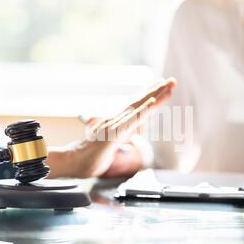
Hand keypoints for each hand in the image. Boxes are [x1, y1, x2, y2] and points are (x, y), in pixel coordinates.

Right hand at [47, 78, 176, 177]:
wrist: (71, 162)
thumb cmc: (89, 155)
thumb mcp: (108, 143)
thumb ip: (117, 136)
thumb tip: (125, 134)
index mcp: (117, 122)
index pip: (136, 106)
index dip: (150, 95)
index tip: (162, 84)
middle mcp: (116, 119)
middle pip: (140, 102)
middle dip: (157, 91)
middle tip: (172, 81)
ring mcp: (115, 125)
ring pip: (138, 108)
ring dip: (154, 96)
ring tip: (167, 86)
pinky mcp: (113, 135)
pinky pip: (130, 121)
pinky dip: (142, 111)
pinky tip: (151, 103)